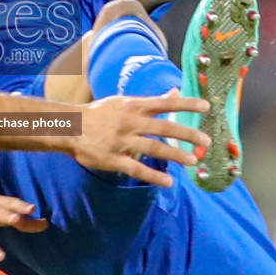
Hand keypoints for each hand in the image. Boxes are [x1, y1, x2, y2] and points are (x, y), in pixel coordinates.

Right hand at [73, 91, 209, 186]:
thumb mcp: (123, 102)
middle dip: (186, 134)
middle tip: (205, 141)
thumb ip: (150, 101)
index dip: (185, 104)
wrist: (69, 127)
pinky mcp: (113, 159)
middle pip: (163, 128)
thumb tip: (175, 92)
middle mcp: (130, 122)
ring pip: (153, 148)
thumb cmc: (99, 113)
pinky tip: (168, 182)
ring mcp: (121, 141)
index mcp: (133, 106)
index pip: (164, 103)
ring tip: (192, 161)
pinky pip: (137, 168)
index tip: (206, 107)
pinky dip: (153, 176)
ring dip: (175, 155)